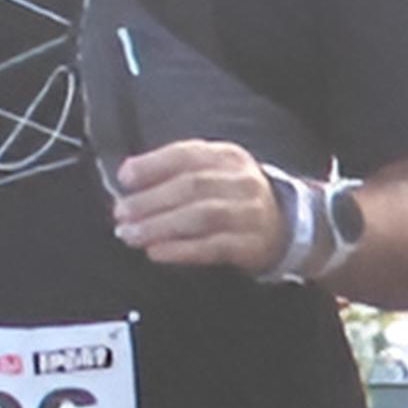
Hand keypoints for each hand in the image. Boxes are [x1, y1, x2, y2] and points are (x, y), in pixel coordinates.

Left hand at [110, 138, 286, 271]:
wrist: (284, 228)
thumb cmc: (233, 199)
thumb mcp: (213, 173)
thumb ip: (175, 173)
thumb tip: (128, 183)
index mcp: (227, 157)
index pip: (187, 155)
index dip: (152, 165)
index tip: (125, 178)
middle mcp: (241, 182)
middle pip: (191, 186)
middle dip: (150, 200)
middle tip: (122, 214)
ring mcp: (249, 214)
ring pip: (201, 216)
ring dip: (160, 226)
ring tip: (132, 235)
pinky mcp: (251, 245)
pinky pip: (212, 247)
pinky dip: (180, 250)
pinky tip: (157, 252)